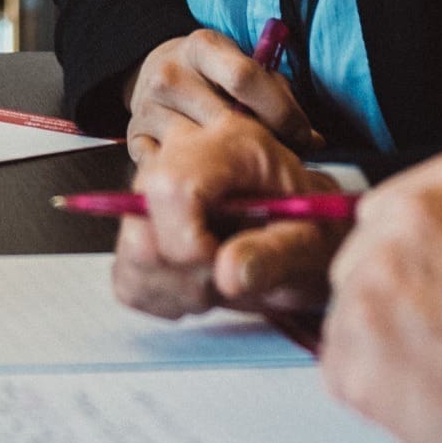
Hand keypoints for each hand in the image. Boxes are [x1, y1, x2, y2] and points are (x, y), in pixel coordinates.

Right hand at [112, 113, 346, 319]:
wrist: (308, 230)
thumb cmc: (315, 229)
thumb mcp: (315, 242)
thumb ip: (277, 255)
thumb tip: (228, 273)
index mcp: (234, 145)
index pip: (171, 185)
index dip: (186, 241)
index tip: (222, 266)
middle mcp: (186, 154)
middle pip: (142, 220)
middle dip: (186, 271)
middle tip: (229, 276)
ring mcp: (157, 186)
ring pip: (131, 253)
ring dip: (176, 289)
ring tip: (220, 277)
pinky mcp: (141, 226)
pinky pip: (126, 277)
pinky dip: (162, 297)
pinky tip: (199, 283)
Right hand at [125, 28, 320, 162]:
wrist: (155, 70)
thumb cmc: (214, 73)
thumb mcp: (242, 65)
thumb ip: (277, 96)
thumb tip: (312, 141)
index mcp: (202, 46)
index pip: (245, 77)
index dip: (282, 111)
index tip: (305, 135)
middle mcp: (170, 73)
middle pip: (226, 118)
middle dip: (263, 144)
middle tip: (286, 162)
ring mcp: (148, 107)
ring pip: (201, 148)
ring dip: (232, 168)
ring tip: (256, 175)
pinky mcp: (134, 138)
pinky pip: (174, 169)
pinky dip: (198, 180)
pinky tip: (217, 182)